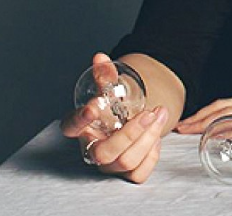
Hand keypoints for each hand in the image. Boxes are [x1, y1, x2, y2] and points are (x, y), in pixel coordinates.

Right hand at [60, 53, 167, 182]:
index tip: (96, 104)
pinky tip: (156, 136)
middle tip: (149, 113)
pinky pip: (140, 173)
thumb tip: (100, 57)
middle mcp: (92, 150)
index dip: (81, 119)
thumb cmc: (114, 108)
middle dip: (130, 133)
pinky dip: (153, 153)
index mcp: (81, 128)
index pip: (71, 128)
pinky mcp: (127, 173)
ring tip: (160, 114)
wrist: (129, 121)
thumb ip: (105, 76)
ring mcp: (109, 165)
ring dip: (149, 137)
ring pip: (126, 162)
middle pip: (104, 153)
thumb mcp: (110, 90)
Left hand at [175, 88, 231, 137]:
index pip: (230, 104)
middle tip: (181, 126)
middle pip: (224, 105)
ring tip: (191, 130)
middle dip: (200, 116)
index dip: (208, 112)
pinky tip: (221, 136)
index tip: (192, 121)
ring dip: (208, 121)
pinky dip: (231, 128)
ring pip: (231, 111)